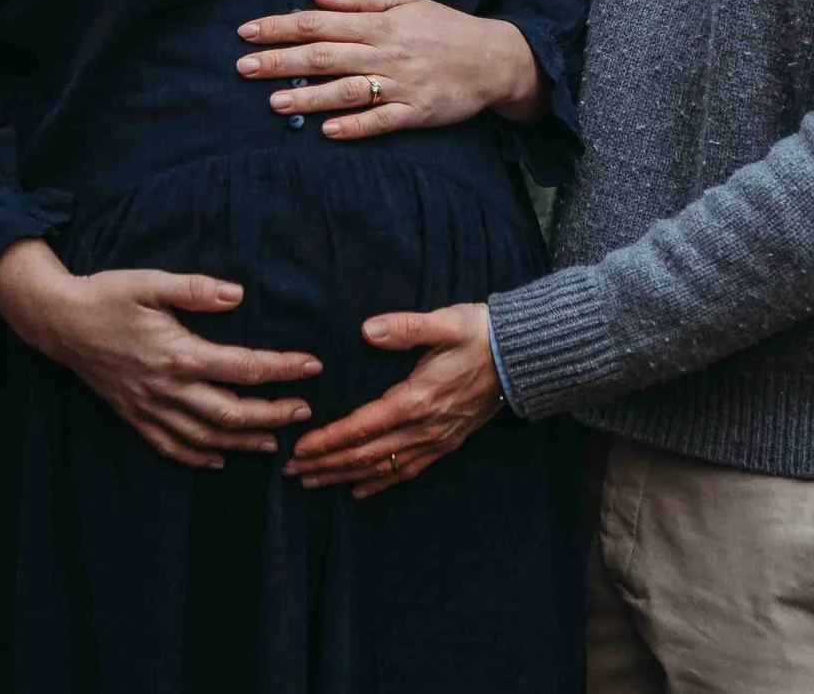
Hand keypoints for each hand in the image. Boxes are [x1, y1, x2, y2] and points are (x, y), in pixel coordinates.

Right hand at [0, 240, 320, 469]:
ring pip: (204, 437)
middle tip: (303, 411)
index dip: (281, 369)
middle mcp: (167, 388)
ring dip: (243, 441)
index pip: (242, 368)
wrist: (58, 321)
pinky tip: (219, 458)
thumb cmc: (106, 296)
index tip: (312, 366)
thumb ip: (196, 289)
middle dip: (271, 415)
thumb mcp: (150, 282)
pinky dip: (197, 457)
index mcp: (178, 354)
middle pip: (230, 413)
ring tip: (274, 441)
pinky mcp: (133, 415)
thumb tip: (238, 294)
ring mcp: (149, 407)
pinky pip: (169, 446)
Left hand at [235, 0, 541, 137]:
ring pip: (347, 90)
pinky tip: (327, 131)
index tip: (247, 32)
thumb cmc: (445, 27)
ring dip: (310, 96)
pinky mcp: (416, 112)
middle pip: (325, 55)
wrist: (495, 58)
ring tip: (275, 103)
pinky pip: (381, 121)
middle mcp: (386, 52)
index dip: (280, 27)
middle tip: (243, 68)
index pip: (319, 23)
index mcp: (380, 24)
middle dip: (281, 61)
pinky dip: (354, 125)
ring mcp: (401, 84)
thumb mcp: (405, 2)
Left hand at [285, 302, 501, 497]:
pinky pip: (408, 471)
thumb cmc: (480, 334)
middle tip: (291, 472)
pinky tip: (359, 491)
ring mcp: (435, 439)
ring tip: (313, 483)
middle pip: (365, 454)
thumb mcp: (444, 323)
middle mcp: (423, 427)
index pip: (361, 428)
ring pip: (382, 467)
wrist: (522, 356)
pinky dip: (380, 482)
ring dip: (344, 477)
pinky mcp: (446, 442)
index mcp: (416, 399)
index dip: (328, 441)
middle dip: (325, 464)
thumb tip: (366, 330)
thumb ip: (405, 327)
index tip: (299, 449)